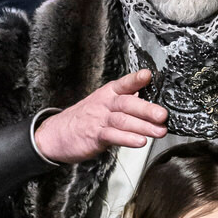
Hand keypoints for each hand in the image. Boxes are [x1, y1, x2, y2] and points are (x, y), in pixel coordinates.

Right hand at [33, 69, 167, 162]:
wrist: (55, 134)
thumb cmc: (83, 118)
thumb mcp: (103, 104)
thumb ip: (124, 101)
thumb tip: (148, 97)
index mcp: (108, 94)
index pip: (124, 84)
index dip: (136, 79)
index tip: (148, 76)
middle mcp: (104, 104)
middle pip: (127, 103)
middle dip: (147, 109)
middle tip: (163, 115)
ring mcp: (99, 120)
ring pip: (123, 120)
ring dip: (143, 126)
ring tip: (159, 131)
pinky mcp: (94, 136)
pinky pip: (113, 136)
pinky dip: (127, 139)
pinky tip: (140, 141)